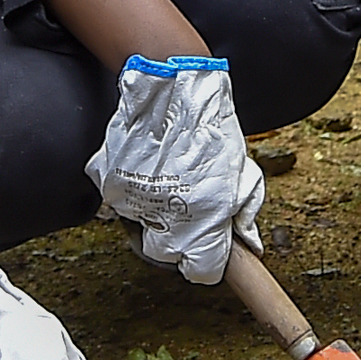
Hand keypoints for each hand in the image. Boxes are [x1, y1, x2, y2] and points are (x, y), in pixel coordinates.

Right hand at [82, 56, 264, 284]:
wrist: (171, 88)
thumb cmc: (211, 127)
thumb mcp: (241, 169)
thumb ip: (245, 212)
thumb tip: (249, 245)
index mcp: (206, 218)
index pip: (203, 271)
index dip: (209, 261)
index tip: (211, 249)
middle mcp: (168, 217)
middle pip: (168, 256)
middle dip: (179, 240)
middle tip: (189, 208)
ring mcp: (134, 202)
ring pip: (144, 227)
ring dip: (156, 211)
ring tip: (169, 177)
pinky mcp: (111, 184)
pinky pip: (122, 202)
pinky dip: (135, 190)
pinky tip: (150, 166)